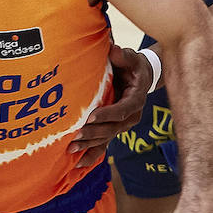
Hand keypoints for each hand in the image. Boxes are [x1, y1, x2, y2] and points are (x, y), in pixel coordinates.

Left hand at [70, 45, 153, 168]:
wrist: (141, 77)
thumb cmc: (133, 65)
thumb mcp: (132, 57)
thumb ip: (124, 55)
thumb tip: (114, 49)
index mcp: (136, 99)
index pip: (123, 109)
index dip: (108, 114)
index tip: (90, 117)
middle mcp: (131, 116)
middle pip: (112, 128)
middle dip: (93, 133)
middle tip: (75, 135)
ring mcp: (122, 125)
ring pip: (106, 138)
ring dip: (89, 144)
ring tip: (71, 149)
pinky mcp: (114, 129)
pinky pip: (104, 144)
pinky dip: (92, 155)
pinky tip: (78, 164)